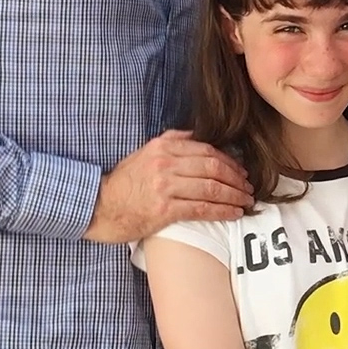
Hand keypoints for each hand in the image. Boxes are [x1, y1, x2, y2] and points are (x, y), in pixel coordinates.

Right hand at [84, 130, 253, 242]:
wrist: (99, 207)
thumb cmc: (123, 183)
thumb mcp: (144, 153)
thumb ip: (171, 141)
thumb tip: (198, 135)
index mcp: (163, 147)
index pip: (207, 150)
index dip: (229, 161)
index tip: (241, 170)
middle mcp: (166, 164)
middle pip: (213, 168)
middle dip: (236, 178)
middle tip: (248, 186)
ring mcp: (165, 187)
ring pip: (211, 188)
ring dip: (234, 195)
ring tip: (246, 200)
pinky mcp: (165, 210)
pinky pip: (202, 208)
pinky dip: (222, 211)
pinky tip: (234, 213)